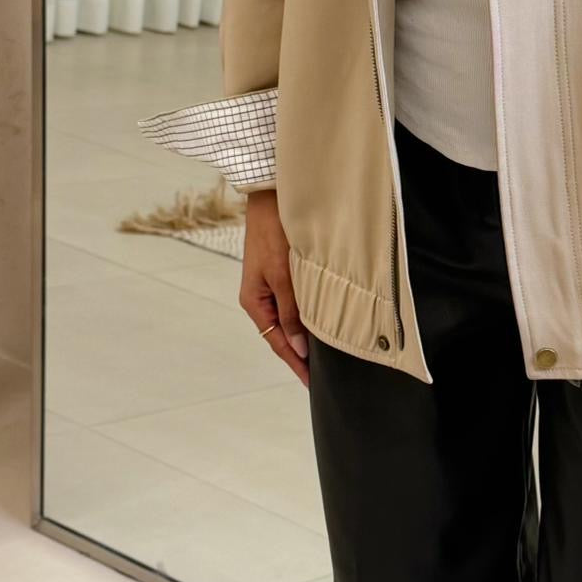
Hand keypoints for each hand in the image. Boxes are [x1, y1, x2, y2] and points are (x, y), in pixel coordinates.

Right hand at [240, 190, 308, 387]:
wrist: (272, 198)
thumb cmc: (274, 232)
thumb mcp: (283, 275)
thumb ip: (291, 311)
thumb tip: (299, 348)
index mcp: (254, 302)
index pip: (278, 342)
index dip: (296, 364)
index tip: (311, 383)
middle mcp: (261, 297)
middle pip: (283, 334)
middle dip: (301, 354)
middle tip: (324, 375)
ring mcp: (272, 286)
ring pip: (291, 319)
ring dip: (306, 336)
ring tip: (327, 356)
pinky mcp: (283, 274)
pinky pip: (296, 303)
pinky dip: (308, 316)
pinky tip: (322, 323)